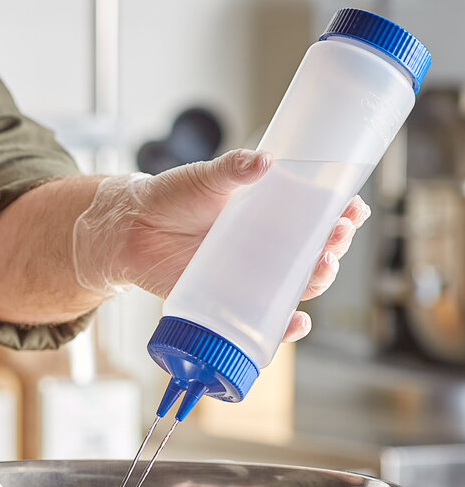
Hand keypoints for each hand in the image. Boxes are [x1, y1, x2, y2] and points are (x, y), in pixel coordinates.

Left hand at [73, 149, 370, 340]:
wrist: (132, 230)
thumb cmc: (171, 198)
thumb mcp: (204, 179)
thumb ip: (232, 168)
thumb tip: (264, 160)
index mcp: (265, 213)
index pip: (313, 214)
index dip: (338, 213)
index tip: (353, 208)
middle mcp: (263, 245)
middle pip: (312, 251)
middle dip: (333, 246)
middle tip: (336, 237)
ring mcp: (249, 274)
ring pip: (295, 284)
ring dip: (316, 281)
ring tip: (323, 268)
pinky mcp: (229, 299)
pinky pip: (263, 317)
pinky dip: (284, 326)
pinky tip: (297, 323)